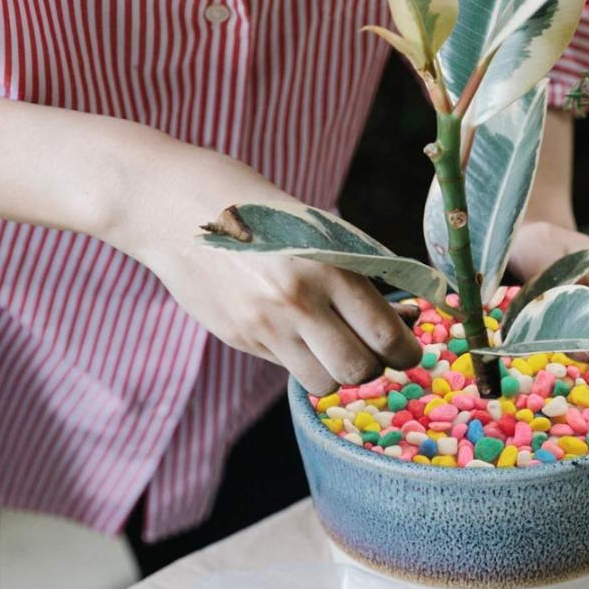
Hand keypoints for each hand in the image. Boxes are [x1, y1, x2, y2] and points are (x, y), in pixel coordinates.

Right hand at [100, 133, 421, 393]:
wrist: (176, 207)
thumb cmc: (259, 208)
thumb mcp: (319, 227)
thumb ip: (361, 270)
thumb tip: (404, 313)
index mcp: (327, 266)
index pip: (384, 333)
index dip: (408, 349)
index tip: (411, 348)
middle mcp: (297, 302)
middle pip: (358, 369)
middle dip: (377, 365)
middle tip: (380, 350)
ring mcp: (263, 326)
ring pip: (323, 381)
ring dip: (339, 371)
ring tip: (340, 345)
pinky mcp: (238, 338)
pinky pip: (287, 367)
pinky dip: (304, 360)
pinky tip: (301, 332)